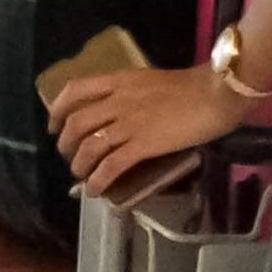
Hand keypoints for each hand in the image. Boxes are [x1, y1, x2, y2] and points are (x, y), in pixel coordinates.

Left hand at [48, 63, 244, 200]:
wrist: (217, 93)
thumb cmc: (194, 86)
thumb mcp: (153, 81)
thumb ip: (133, 93)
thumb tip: (123, 111)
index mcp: (120, 81)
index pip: (74, 90)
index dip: (57, 109)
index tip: (55, 125)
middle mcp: (118, 101)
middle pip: (76, 122)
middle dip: (66, 144)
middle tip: (70, 157)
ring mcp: (129, 123)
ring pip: (89, 146)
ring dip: (80, 166)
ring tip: (83, 177)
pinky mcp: (143, 144)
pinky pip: (111, 165)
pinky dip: (98, 180)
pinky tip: (97, 190)